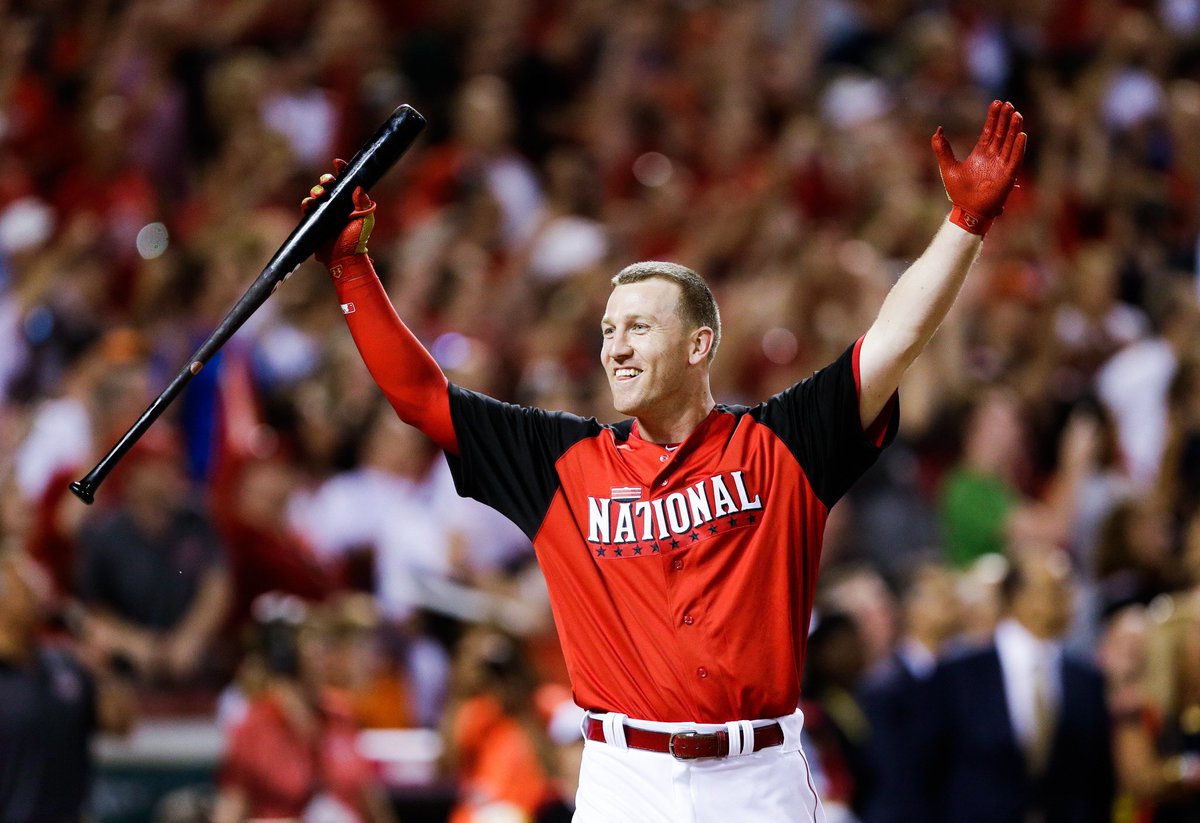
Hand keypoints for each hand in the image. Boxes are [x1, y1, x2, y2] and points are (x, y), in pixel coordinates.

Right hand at [301, 158, 376, 266]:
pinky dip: (307, 203)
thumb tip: (358, 187)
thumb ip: (364, 204)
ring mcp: (326, 212)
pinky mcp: (315, 220)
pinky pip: (308, 207)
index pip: (346, 181)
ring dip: (316, 190)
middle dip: (326, 180)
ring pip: (317, 194)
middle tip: (326, 182)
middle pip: (330, 185)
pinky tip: (309, 204)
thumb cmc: (357, 241)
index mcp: (351, 202)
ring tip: (319, 195)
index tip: (337, 162)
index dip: (342, 170)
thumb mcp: (365, 221)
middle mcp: (338, 204)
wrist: (343, 259)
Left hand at [932, 100, 1026, 234]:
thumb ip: (942, 149)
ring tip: (1016, 114)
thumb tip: (938, 130)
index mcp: (981, 153)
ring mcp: (1002, 165)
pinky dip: (1018, 147)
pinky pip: (1015, 158)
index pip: (989, 131)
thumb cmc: (959, 192)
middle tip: (1008, 104)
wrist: (966, 211)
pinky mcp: (1008, 175)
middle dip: (1004, 119)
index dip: (993, 117)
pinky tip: (1021, 134)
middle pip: (1001, 133)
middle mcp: (994, 157)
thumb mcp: (948, 167)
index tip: (996, 102)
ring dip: (1014, 129)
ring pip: (1010, 143)